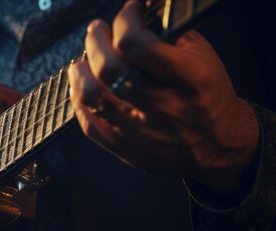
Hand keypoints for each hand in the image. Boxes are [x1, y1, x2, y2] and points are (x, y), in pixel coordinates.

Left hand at [67, 1, 258, 200]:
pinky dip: (80, 102)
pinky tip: (82, 88)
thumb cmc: (207, 94)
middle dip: (95, 42)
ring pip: (94, 97)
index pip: (137, 44)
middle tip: (96, 31)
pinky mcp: (128, 151)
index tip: (128, 12)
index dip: (125, 21)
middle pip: (110, 69)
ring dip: (81, 72)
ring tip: (84, 62)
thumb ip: (167, 34)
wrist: (218, 144)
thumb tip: (135, 13)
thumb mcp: (201, 58)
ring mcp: (143, 133)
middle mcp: (164, 107)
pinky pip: (90, 126)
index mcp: (188, 78)